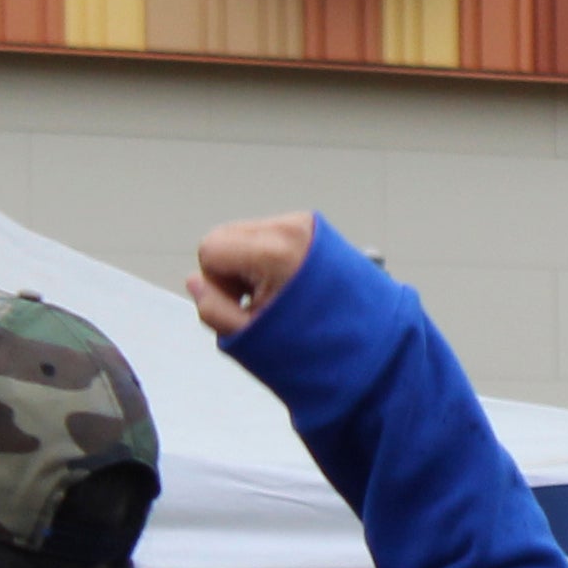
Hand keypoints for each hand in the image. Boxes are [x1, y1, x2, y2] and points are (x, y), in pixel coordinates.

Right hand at [187, 214, 321, 333]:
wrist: (372, 339)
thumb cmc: (319, 343)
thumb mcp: (252, 337)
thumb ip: (212, 310)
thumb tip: (195, 282)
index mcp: (276, 251)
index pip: (210, 247)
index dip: (216, 282)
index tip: (241, 303)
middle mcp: (292, 227)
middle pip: (226, 236)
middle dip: (231, 270)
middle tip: (259, 300)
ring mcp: (305, 223)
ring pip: (245, 235)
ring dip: (249, 264)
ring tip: (276, 294)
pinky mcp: (313, 227)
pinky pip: (269, 236)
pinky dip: (268, 259)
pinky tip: (287, 283)